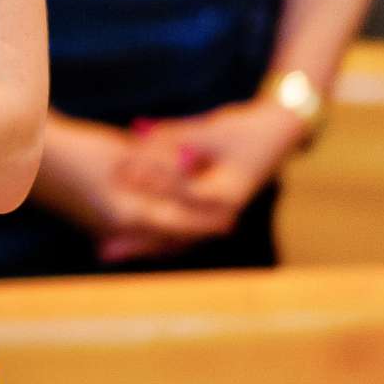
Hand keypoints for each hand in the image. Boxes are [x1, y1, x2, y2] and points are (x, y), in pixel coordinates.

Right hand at [31, 117, 230, 264]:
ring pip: (150, 232)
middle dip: (195, 228)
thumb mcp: (124, 155)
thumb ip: (159, 166)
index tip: (232, 215)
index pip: (179, 224)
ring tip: (198, 216)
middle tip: (223, 221)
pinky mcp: (93, 216)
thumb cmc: (76, 149)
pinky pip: (134, 227)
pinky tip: (161, 211)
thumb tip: (191, 169)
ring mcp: (103, 225)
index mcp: (127, 214)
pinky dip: (152, 221)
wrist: (27, 155)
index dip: (207, 220)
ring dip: (174, 225)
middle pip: (166, 236)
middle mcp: (117, 227)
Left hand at [109, 99, 302, 261]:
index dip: (150, 188)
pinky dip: (153, 236)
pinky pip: (177, 231)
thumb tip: (137, 131)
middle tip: (104, 250)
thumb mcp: (211, 131)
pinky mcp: (209, 214)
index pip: (182, 196)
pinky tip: (126, 243)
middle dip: (139, 240)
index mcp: (226, 194)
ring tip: (108, 253)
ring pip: (174, 238)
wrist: (278, 135)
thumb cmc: (246, 130)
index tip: (121, 183)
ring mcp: (216, 216)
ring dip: (143, 245)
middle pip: (175, 232)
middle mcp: (222, 213)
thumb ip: (174, 135)